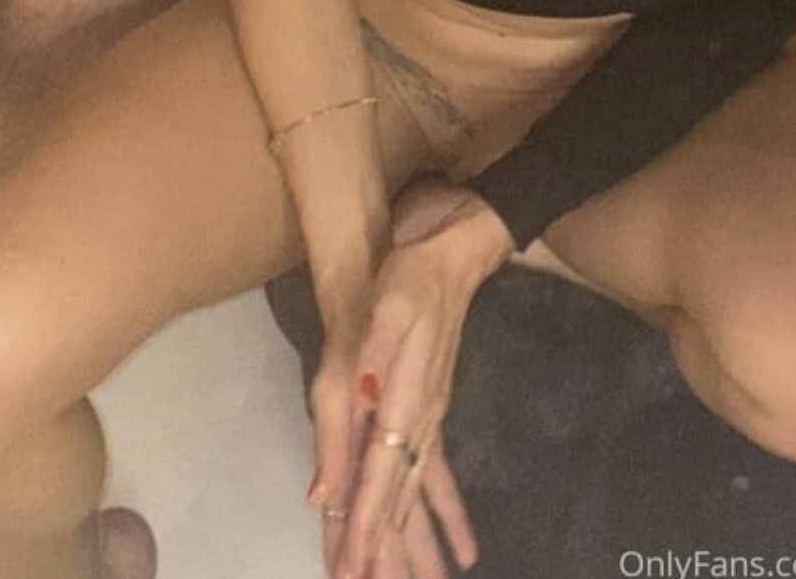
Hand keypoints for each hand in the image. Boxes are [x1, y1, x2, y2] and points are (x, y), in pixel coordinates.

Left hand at [312, 175, 508, 578]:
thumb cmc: (409, 276)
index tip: (356, 571)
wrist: (454, 249)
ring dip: (417, 544)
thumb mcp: (380, 316)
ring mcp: (432, 415)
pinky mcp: (433, 406)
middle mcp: (422, 419)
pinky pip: (436, 474)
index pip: (380, 479)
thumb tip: (330, 472)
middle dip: (388, 551)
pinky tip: (464, 546)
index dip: (365, 527)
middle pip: (401, 499)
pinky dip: (445, 513)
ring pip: (420, 495)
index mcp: (403, 401)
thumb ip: (356, 389)